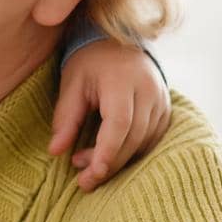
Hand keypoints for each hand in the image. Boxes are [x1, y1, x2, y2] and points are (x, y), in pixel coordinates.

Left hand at [47, 40, 170, 191]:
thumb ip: (66, 118)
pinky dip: (134, 152)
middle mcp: (148, 90)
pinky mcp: (166, 108)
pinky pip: (154, 138)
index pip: (120, 123)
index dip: (107, 152)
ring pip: (145, 141)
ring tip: (90, 165)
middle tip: (84, 181)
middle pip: (134, 137)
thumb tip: (55, 151)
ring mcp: (162, 99)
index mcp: (123, 80)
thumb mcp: (72, 84)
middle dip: (109, 163)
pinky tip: (112, 156)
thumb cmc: (90, 62)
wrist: (119, 40)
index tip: (91, 174)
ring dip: (120, 160)